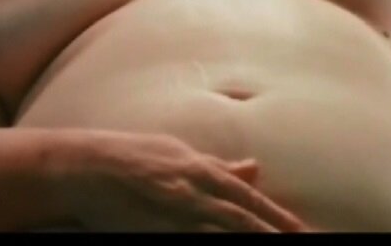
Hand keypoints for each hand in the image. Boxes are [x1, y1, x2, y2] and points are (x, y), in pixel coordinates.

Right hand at [52, 131, 308, 231]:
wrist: (83, 168)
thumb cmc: (128, 157)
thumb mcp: (177, 153)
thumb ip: (217, 166)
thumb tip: (254, 167)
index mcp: (201, 170)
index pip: (249, 199)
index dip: (279, 217)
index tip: (304, 232)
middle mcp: (194, 191)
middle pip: (244, 221)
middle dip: (276, 234)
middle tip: (308, 242)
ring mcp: (176, 213)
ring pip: (224, 235)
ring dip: (252, 242)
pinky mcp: (158, 230)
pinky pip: (194, 243)